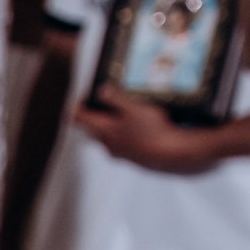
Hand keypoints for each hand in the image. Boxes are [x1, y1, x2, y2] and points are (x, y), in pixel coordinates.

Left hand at [75, 87, 217, 174]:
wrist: (171, 155)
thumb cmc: (152, 130)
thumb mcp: (133, 108)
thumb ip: (116, 98)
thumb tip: (101, 90)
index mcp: (103, 130)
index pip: (79, 119)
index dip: (78, 106)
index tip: (83, 97)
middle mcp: (107, 145)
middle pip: (92, 130)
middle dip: (95, 117)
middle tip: (103, 104)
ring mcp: (120, 154)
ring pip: (107, 139)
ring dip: (111, 127)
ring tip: (124, 115)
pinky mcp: (133, 159)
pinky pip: (122, 146)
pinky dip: (124, 136)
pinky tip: (139, 130)